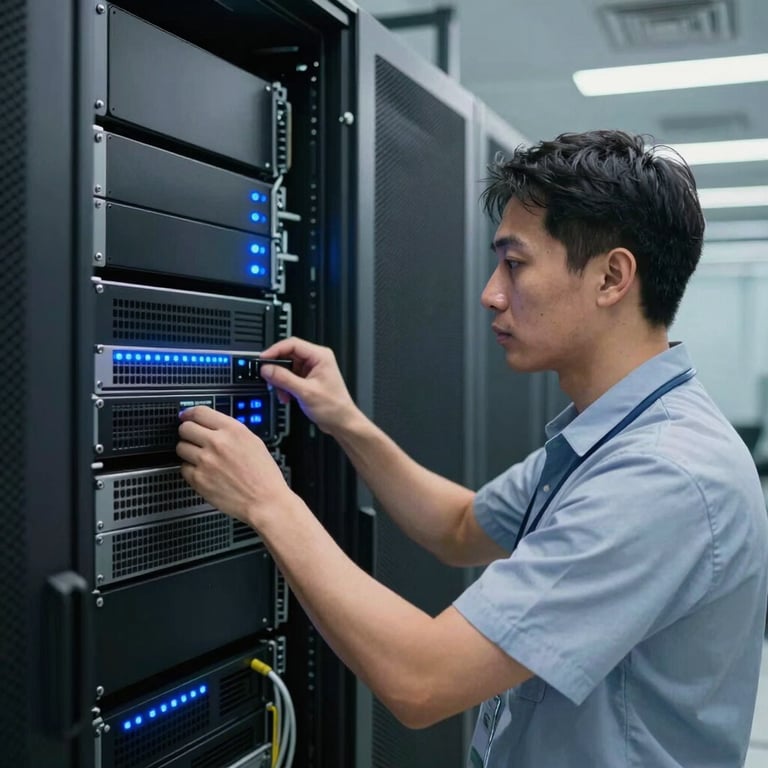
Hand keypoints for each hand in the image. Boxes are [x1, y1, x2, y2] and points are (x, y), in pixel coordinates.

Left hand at [176, 406, 294, 528]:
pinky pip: (183, 468)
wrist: (265, 501)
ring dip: (188, 451)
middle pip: (185, 428)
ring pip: (181, 447)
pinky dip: (190, 469)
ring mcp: (205, 461)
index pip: (199, 412)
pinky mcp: (198, 479)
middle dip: (187, 432)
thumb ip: (231, 431)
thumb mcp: (253, 442)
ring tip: (200, 457)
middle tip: (192, 437)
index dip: (189, 413)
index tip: (186, 416)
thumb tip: (211, 426)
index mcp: (232, 430)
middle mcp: (217, 443)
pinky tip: (203, 472)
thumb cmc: (263, 475)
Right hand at [258, 337, 358, 435]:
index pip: (292, 344)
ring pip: (286, 368)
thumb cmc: (334, 407)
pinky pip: (289, 377)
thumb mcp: (305, 392)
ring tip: (282, 392)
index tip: (263, 359)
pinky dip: (284, 386)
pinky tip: (287, 396)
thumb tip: (267, 369)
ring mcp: (311, 370)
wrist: (341, 422)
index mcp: (320, 356)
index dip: (275, 350)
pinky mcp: (307, 379)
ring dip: (280, 381)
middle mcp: (316, 360)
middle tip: (269, 378)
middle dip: (277, 369)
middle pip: (287, 355)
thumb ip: (284, 379)